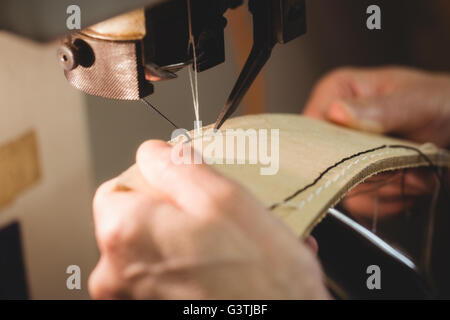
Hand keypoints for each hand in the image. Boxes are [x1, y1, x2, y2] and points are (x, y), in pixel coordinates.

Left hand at [89, 141, 328, 298]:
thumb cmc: (259, 277)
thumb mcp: (223, 199)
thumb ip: (176, 166)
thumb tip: (153, 153)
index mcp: (124, 234)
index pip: (117, 188)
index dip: (154, 183)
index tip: (186, 190)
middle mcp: (115, 275)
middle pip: (138, 223)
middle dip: (176, 215)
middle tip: (218, 221)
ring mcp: (132, 302)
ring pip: (157, 253)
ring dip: (193, 244)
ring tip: (235, 247)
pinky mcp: (151, 315)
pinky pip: (167, 281)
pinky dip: (195, 270)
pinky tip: (230, 270)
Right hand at [303, 67, 449, 216]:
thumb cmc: (443, 102)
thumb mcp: (417, 101)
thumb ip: (381, 108)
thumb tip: (336, 112)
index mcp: (336, 94)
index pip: (308, 130)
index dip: (332, 150)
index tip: (367, 159)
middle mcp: (334, 127)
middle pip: (327, 166)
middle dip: (372, 174)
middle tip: (407, 168)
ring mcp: (347, 156)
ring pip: (346, 190)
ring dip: (387, 189)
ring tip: (417, 174)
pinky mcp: (360, 180)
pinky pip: (361, 204)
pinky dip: (392, 201)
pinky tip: (413, 183)